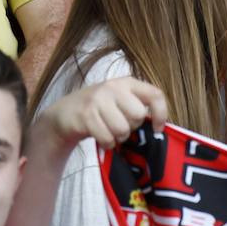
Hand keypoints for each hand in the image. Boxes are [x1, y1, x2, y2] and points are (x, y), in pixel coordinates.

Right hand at [39, 77, 167, 151]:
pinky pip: (107, 138)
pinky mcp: (86, 114)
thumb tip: (157, 127)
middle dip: (131, 127)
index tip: (156, 128)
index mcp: (126, 82)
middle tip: (119, 124)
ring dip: (117, 137)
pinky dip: (106, 143)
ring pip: (123, 129)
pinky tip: (100, 136)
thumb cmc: (99, 109)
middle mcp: (113, 86)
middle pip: (138, 116)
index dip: (161, 114)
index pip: (155, 95)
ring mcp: (98, 99)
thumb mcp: (119, 100)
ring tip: (108, 130)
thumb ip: (137, 106)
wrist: (65, 113)